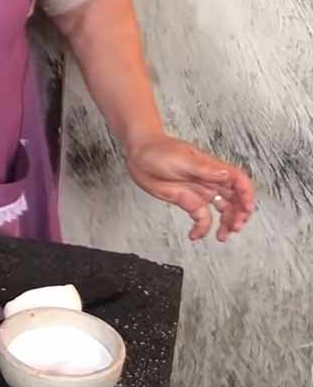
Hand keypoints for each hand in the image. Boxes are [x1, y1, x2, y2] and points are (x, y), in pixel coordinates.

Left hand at [125, 134, 253, 241]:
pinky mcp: (186, 200)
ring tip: (222, 236)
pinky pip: (200, 216)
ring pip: (221, 210)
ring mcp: (199, 191)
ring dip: (226, 223)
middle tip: (234, 227)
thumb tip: (225, 174)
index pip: (239, 181)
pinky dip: (201, 227)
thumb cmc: (159, 150)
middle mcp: (209, 181)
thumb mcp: (182, 159)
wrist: (138, 154)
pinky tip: (195, 235)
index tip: (246, 210)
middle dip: (239, 214)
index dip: (247, 195)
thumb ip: (204, 169)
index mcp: (212, 168)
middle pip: (235, 199)